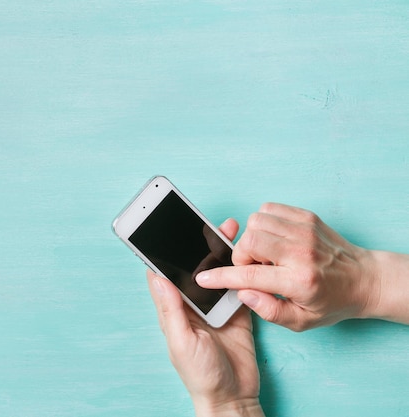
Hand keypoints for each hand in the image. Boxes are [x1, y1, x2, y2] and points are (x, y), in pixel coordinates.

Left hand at [147, 219, 263, 416]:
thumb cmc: (201, 374)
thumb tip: (157, 277)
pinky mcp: (237, 311)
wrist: (233, 397)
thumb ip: (171, 309)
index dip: (163, 252)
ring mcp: (215, 307)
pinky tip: (246, 255)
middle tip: (206, 222)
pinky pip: (238, 286)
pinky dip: (242, 271)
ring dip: (221, 253)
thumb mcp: (182, 341)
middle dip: (198, 245)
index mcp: (174, 310)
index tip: (164, 230)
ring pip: (217, 273)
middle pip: (193, 268)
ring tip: (228, 230)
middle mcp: (192, 304)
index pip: (164, 275)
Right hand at [196, 203, 378, 330]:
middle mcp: (301, 252)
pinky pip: (267, 209)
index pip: (249, 275)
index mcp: (298, 281)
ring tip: (267, 254)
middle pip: (249, 241)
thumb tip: (243, 292)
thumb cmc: (332, 302)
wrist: (364, 279)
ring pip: (256, 222)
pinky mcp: (306, 217)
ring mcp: (304, 230)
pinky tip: (274, 239)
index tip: (204, 278)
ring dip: (253, 239)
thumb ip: (269, 310)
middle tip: (254, 267)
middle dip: (242, 255)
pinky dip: (263, 224)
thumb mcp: (301, 321)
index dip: (221, 277)